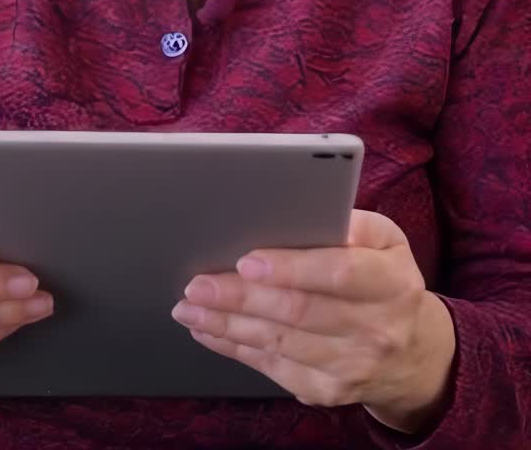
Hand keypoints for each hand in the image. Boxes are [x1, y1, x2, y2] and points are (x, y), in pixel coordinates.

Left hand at [172, 209, 455, 433]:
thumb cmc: (384, 278)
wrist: (412, 353)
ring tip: (189, 306)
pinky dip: (236, 347)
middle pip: (299, 312)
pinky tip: (210, 330)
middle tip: (199, 284)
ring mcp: (352, 367)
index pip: (340, 274)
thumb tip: (308, 211)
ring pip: (279, 343)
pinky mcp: (329, 392)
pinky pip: (273, 368)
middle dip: (241, 297)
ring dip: (227, 324)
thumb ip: (352, 223)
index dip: (291, 268)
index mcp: (393, 281)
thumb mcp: (386, 240)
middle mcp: (377, 329)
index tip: (247, 261)